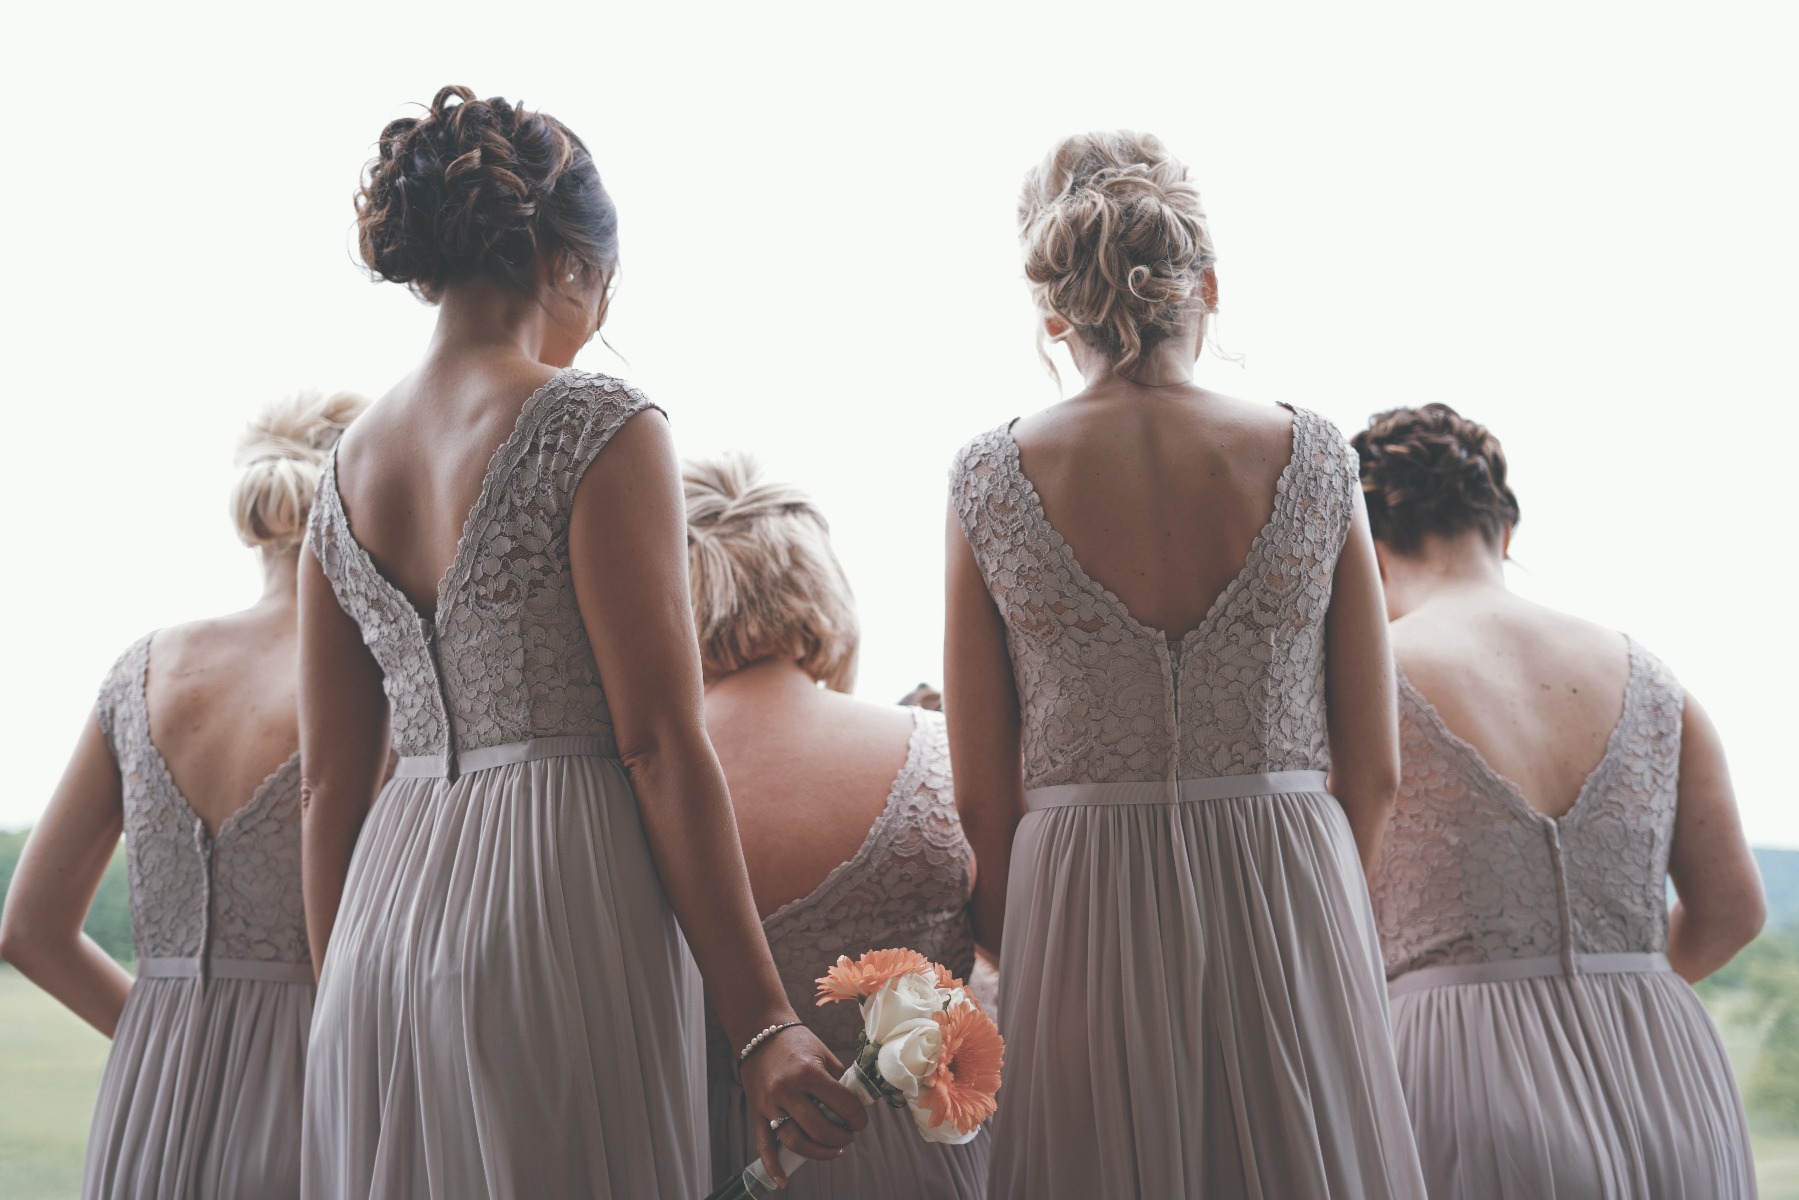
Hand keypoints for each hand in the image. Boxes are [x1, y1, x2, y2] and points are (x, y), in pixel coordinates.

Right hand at [740, 1025, 868, 1185]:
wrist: (759, 1032)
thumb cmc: (796, 1041)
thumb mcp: (823, 1054)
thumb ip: (838, 1081)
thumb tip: (854, 1106)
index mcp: (807, 1072)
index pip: (841, 1104)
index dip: (857, 1117)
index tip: (861, 1121)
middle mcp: (787, 1090)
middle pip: (820, 1128)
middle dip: (842, 1136)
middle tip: (850, 1135)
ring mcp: (770, 1103)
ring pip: (796, 1140)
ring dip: (819, 1152)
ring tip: (835, 1149)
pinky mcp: (757, 1112)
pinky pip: (764, 1144)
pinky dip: (773, 1165)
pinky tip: (783, 1181)